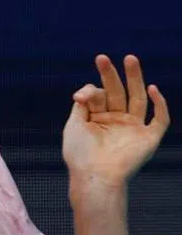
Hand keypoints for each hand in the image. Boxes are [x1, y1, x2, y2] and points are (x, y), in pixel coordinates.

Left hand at [62, 54, 169, 185]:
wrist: (94, 176)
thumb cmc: (80, 155)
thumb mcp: (73, 126)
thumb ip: (82, 104)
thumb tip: (86, 87)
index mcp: (98, 120)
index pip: (98, 96)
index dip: (90, 91)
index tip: (81, 96)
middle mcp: (116, 122)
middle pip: (118, 92)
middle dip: (111, 75)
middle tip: (103, 58)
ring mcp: (133, 129)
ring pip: (138, 98)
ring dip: (136, 78)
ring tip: (130, 58)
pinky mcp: (149, 138)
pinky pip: (160, 119)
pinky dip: (159, 104)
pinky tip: (152, 89)